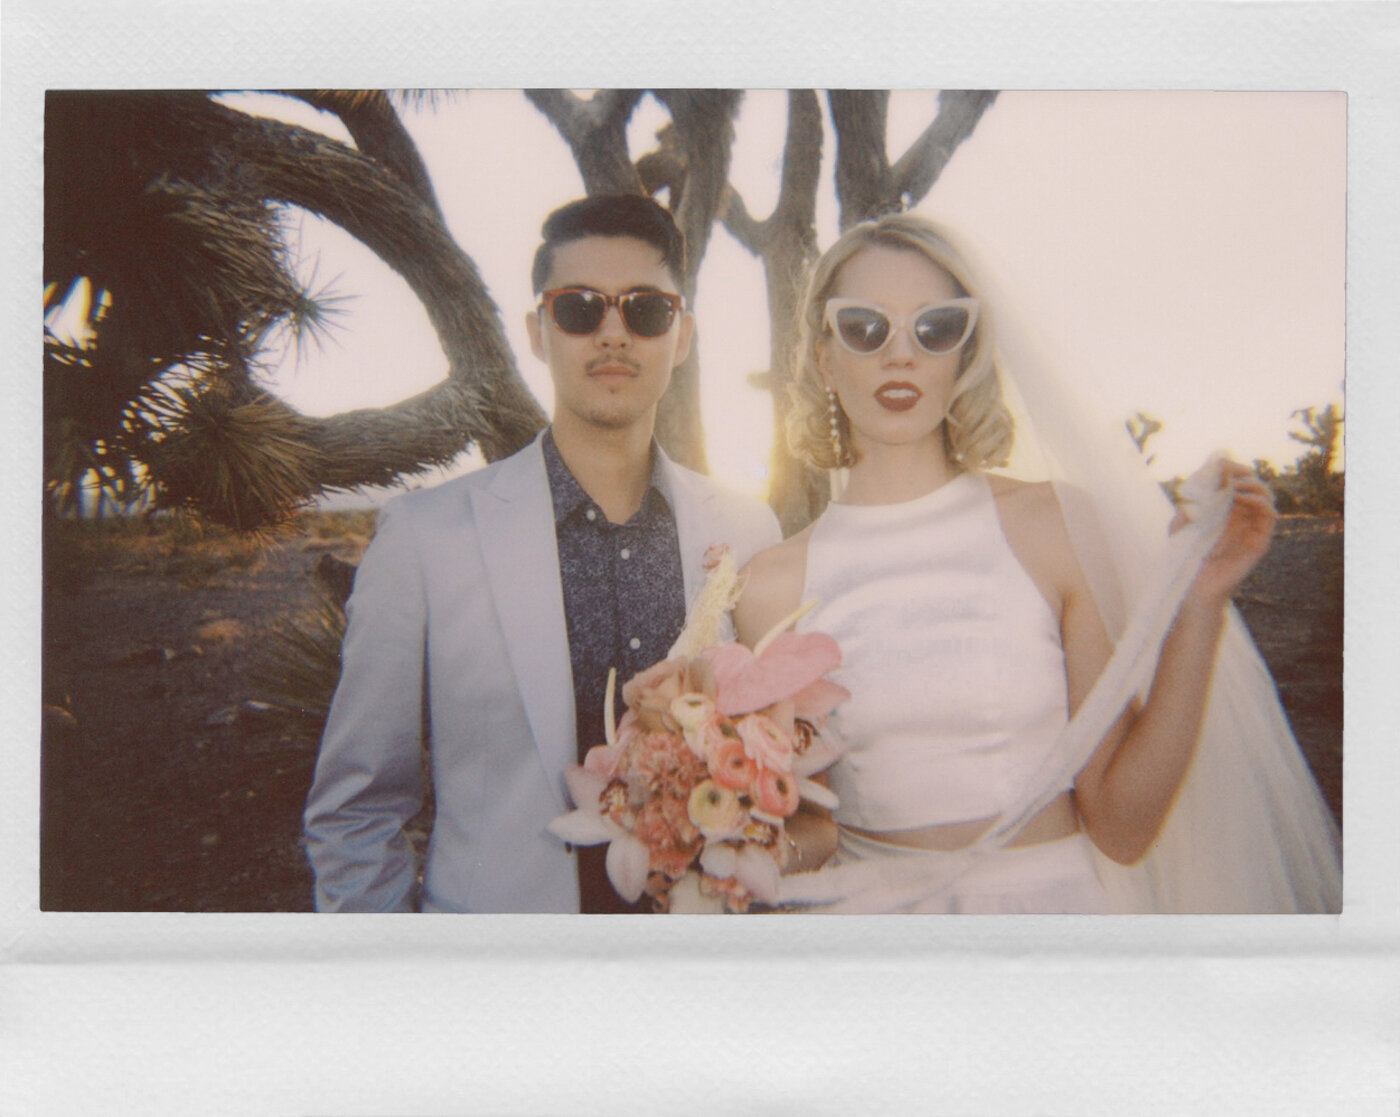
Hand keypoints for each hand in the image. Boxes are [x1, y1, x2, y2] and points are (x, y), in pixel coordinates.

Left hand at [1174, 459, 1275, 609]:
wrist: (1193, 585)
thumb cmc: (1185, 556)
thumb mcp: (1181, 523)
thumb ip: (1190, 502)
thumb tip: (1203, 479)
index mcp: (1223, 509)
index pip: (1234, 482)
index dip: (1231, 469)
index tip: (1221, 464)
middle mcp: (1240, 516)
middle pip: (1252, 485)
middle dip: (1243, 474)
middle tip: (1231, 473)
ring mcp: (1251, 528)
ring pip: (1265, 497)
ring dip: (1254, 485)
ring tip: (1237, 485)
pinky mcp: (1260, 541)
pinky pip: (1269, 516)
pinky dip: (1261, 502)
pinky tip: (1244, 498)